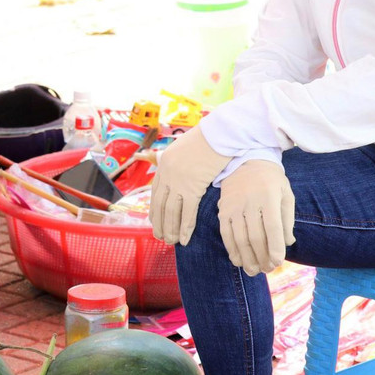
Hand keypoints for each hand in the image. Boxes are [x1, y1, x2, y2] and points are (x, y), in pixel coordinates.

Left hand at [150, 127, 232, 245]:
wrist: (221, 132)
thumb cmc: (210, 138)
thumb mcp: (187, 147)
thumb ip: (181, 161)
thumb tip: (183, 171)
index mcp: (164, 164)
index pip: (155, 193)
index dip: (155, 210)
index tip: (154, 222)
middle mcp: (167, 174)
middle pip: (159, 205)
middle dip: (159, 223)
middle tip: (160, 237)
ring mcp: (178, 181)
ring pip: (171, 212)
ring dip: (170, 229)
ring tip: (170, 242)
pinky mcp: (193, 187)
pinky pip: (187, 212)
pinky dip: (185, 228)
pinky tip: (184, 239)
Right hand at [217, 160, 296, 275]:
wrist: (246, 161)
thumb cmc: (271, 180)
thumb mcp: (286, 193)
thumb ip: (287, 218)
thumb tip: (288, 243)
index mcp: (269, 197)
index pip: (272, 227)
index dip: (274, 247)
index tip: (277, 262)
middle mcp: (250, 202)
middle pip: (255, 236)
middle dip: (261, 257)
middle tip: (267, 270)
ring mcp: (233, 206)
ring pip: (239, 238)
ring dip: (247, 258)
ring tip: (253, 271)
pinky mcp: (223, 210)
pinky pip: (226, 234)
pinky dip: (232, 250)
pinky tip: (238, 260)